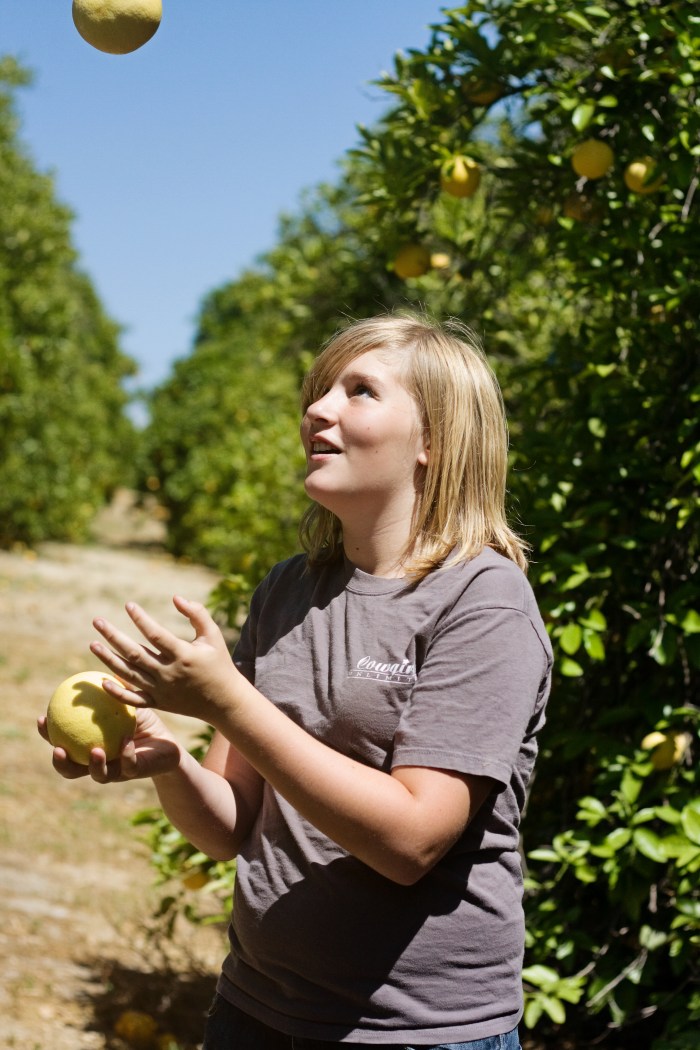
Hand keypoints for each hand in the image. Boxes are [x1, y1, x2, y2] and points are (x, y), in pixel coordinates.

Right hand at [37, 706, 181, 782]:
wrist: (169, 743)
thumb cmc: (144, 722)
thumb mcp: (128, 704)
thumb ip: (112, 693)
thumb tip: (98, 672)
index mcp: (89, 745)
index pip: (63, 741)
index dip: (47, 734)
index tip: (41, 718)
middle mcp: (99, 762)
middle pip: (71, 768)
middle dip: (61, 762)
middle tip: (57, 749)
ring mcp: (116, 771)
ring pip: (98, 775)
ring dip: (94, 765)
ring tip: (94, 752)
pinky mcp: (135, 772)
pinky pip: (128, 765)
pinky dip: (126, 754)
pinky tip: (126, 743)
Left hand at [89, 595, 237, 724]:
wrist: (224, 701)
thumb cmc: (219, 663)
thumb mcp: (213, 635)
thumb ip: (197, 614)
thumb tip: (175, 598)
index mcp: (183, 655)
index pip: (155, 634)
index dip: (140, 619)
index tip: (128, 605)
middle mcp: (169, 673)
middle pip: (134, 653)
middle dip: (113, 636)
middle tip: (97, 621)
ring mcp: (162, 690)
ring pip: (129, 674)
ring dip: (108, 659)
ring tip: (93, 644)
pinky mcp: (159, 703)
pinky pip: (134, 699)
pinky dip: (118, 693)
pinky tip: (102, 681)